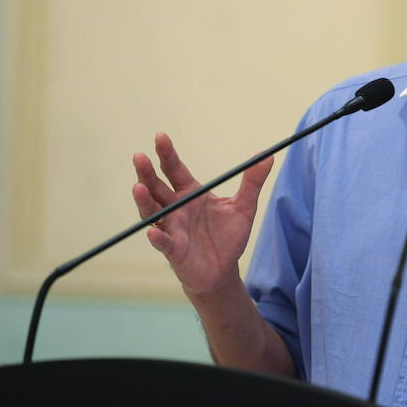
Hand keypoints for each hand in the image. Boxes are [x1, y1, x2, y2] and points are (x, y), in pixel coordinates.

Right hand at [132, 132, 273, 296]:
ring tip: (138, 188)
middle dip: (147, 173)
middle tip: (140, 157)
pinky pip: (164, 243)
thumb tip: (268, 156)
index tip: (160, 137)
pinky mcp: (174, 250)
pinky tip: (153, 232)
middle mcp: (176, 208)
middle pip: (157, 187)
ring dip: (145, 201)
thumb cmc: (229, 236)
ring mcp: (172, 228)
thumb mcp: (244, 206)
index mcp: (190, 193)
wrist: (224, 269)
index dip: (167, 154)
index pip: (175, 169)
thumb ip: (252, 182)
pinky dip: (158, 237)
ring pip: (153, 212)